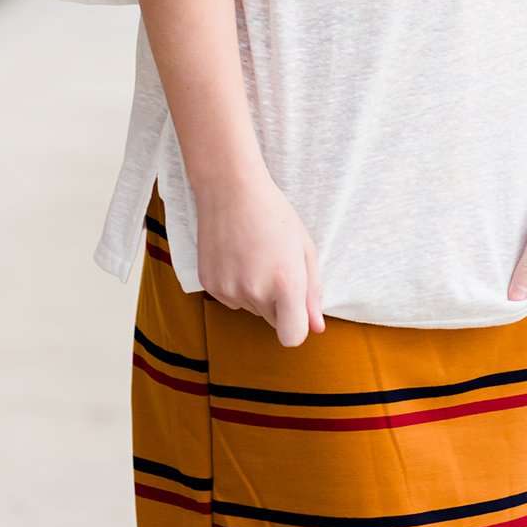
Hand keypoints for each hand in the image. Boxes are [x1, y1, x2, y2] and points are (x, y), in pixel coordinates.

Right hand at [194, 171, 326, 347]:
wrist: (230, 189)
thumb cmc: (274, 214)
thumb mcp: (304, 248)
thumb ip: (312, 292)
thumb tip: (316, 328)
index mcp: (286, 283)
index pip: (292, 337)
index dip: (296, 326)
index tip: (296, 309)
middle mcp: (256, 292)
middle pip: (273, 322)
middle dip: (278, 304)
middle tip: (274, 266)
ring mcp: (229, 290)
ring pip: (251, 309)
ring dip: (256, 293)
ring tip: (254, 256)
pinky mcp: (210, 285)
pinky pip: (230, 299)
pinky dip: (236, 285)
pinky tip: (236, 256)